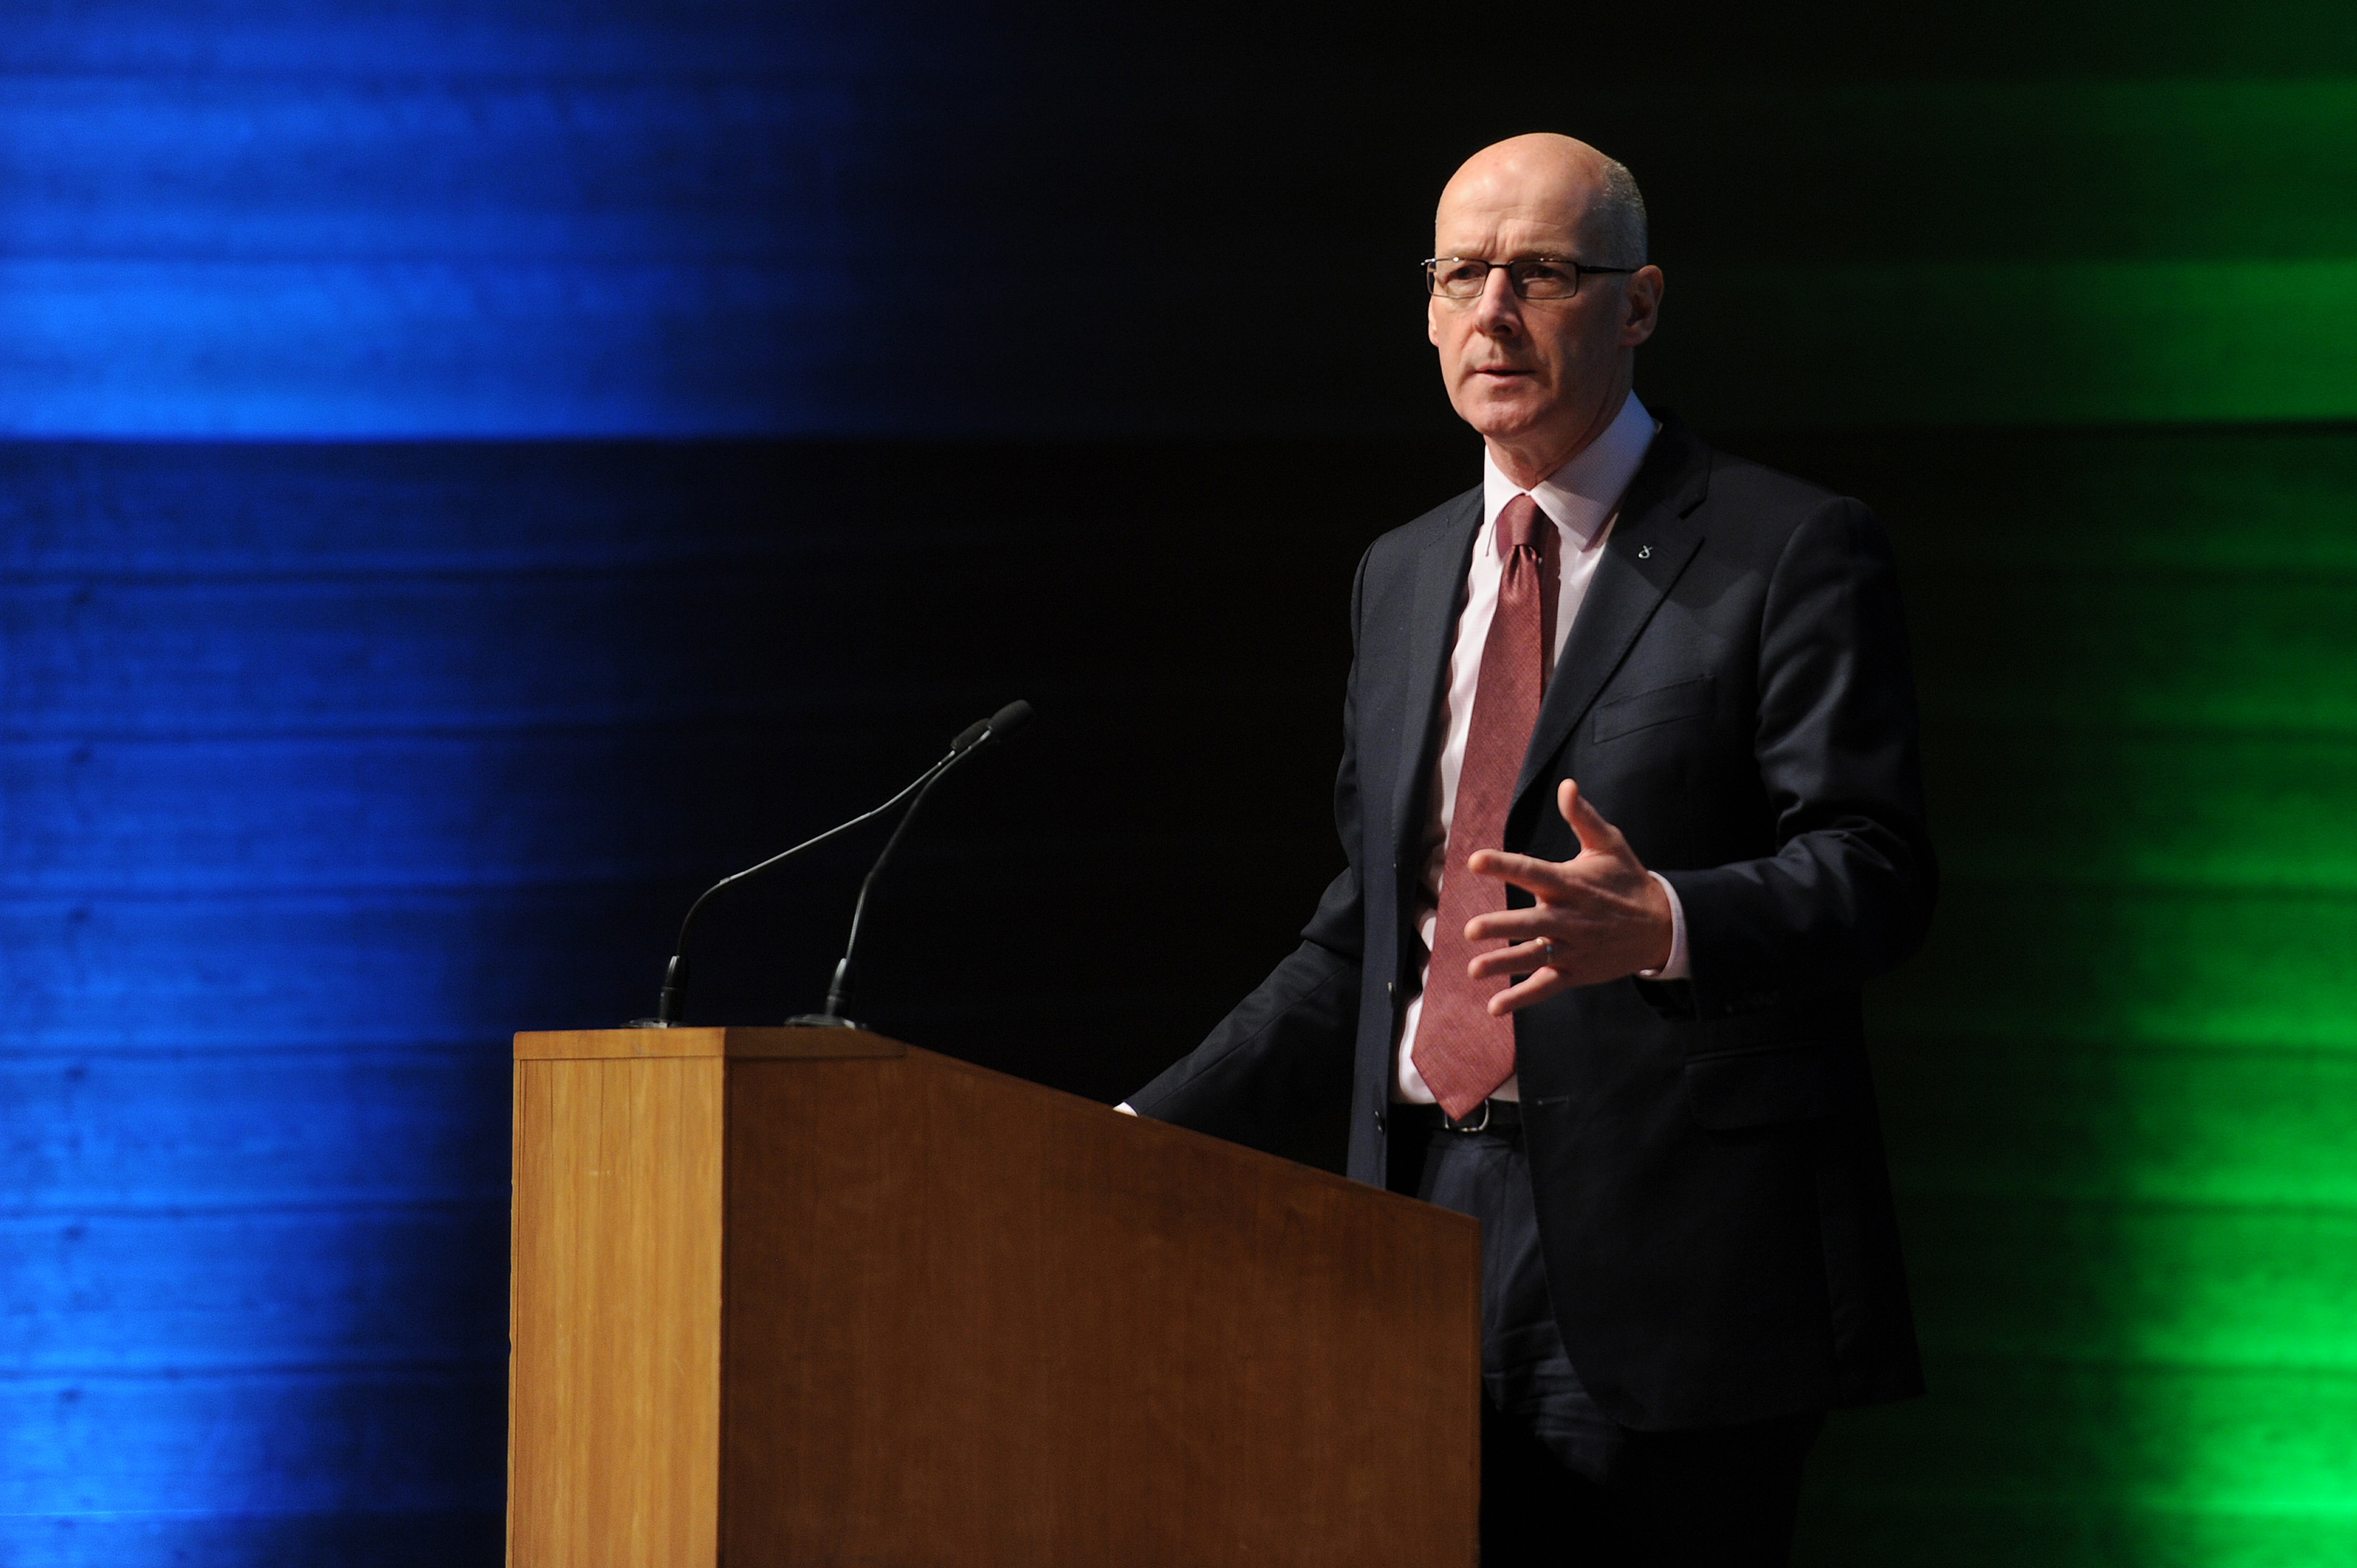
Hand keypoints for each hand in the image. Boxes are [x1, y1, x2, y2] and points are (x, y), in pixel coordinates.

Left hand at [1462, 779, 1672, 1014]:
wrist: (1663, 926)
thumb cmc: (1627, 880)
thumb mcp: (1610, 845)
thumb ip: (1583, 818)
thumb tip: (1566, 785)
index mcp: (1571, 884)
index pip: (1533, 872)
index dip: (1504, 865)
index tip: (1475, 860)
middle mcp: (1569, 917)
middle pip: (1532, 923)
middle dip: (1502, 926)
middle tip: (1470, 929)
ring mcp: (1573, 948)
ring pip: (1535, 957)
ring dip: (1505, 964)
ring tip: (1475, 970)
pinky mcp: (1576, 971)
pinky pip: (1546, 986)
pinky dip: (1522, 998)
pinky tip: (1495, 1006)